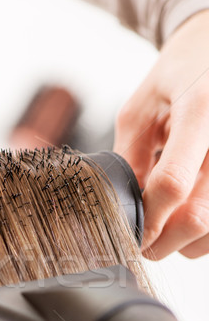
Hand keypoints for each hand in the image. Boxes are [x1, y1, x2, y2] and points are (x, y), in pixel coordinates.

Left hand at [114, 9, 208, 259]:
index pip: (172, 181)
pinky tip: (188, 218)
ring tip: (165, 230)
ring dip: (186, 243)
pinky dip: (205, 234)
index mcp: (199, 110)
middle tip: (144, 246)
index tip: (130, 235)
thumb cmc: (179, 75)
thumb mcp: (141, 108)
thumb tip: (120, 206)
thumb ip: (130, 157)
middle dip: (164, 242)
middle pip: (199, 216)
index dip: (148, 219)